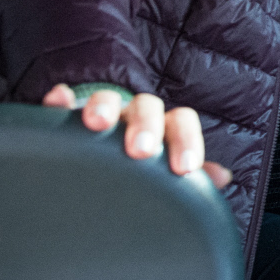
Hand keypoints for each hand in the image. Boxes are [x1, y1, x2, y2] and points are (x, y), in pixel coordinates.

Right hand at [41, 84, 230, 187]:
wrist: (100, 177)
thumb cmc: (141, 176)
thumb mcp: (164, 178)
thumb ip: (191, 180)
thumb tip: (221, 177)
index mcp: (162, 129)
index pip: (181, 122)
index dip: (187, 141)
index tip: (184, 168)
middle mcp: (132, 117)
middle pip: (146, 106)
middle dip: (145, 125)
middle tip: (141, 150)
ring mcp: (100, 115)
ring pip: (106, 98)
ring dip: (104, 106)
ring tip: (96, 122)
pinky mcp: (64, 120)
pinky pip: (61, 103)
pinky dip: (60, 101)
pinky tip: (58, 100)